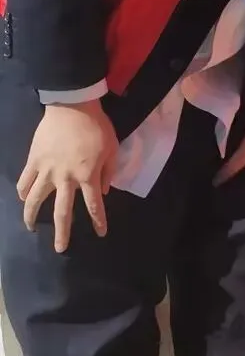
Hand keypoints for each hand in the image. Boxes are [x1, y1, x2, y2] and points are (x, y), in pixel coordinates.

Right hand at [18, 101, 117, 252]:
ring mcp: (47, 170)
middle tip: (60, 248)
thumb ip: (108, 172)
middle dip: (62, 232)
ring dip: (31, 216)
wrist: (72, 106)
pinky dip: (22, 192)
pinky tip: (22, 199)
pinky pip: (24, 181)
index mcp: (87, 176)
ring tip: (30, 228)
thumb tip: (104, 192)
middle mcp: (66, 178)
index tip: (100, 233)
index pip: (93, 205)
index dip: (98, 221)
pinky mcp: (33, 160)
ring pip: (35, 199)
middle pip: (62, 211)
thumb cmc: (96, 127)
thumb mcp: (112, 149)